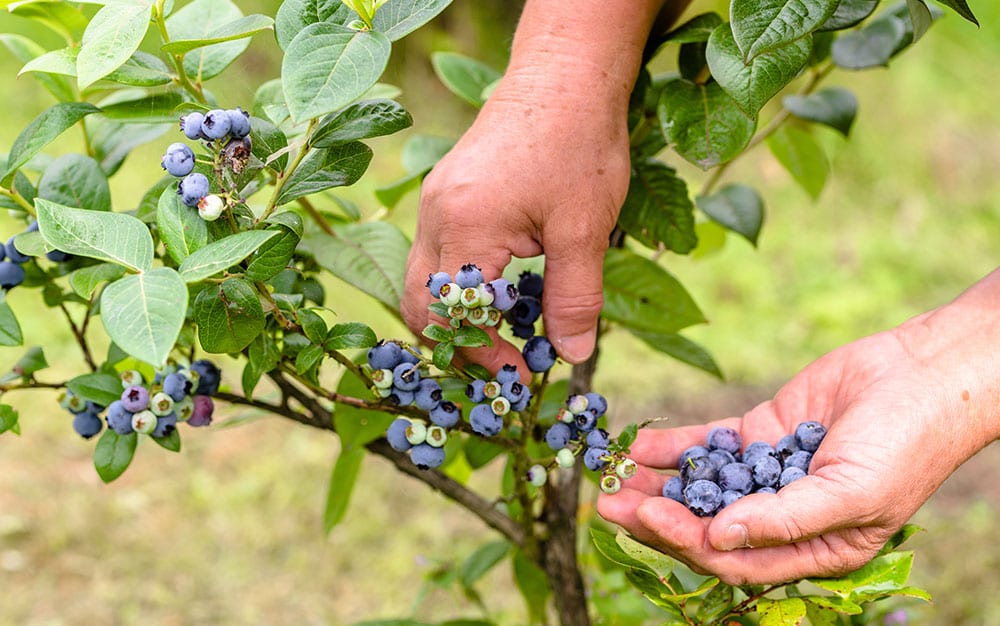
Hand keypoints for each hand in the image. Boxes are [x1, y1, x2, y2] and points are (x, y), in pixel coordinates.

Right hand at [401, 71, 630, 372]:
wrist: (564, 76)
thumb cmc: (578, 145)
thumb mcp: (583, 229)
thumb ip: (573, 298)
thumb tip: (569, 355)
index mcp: (463, 227)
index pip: (452, 316)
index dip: (483, 355)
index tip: (522, 375)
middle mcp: (435, 216)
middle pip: (420, 304)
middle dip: (458, 343)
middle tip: (505, 363)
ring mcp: (435, 202)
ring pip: (425, 280)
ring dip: (461, 314)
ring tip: (508, 331)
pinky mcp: (447, 194)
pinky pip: (438, 254)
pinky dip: (463, 284)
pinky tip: (506, 290)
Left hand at [598, 296, 999, 584]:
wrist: (925, 375)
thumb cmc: (906, 445)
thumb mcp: (852, 494)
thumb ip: (784, 520)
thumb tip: (717, 540)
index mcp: (811, 549)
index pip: (734, 560)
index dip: (686, 543)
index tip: (647, 517)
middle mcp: (783, 517)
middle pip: (706, 526)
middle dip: (657, 517)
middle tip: (608, 502)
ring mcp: (768, 473)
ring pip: (701, 486)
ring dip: (656, 484)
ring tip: (610, 476)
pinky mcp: (761, 433)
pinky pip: (709, 445)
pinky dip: (675, 447)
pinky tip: (638, 446)